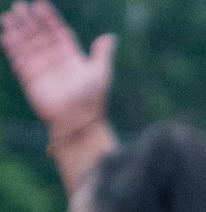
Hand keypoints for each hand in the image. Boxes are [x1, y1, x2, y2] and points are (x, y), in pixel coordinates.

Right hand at [0, 3, 112, 130]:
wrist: (78, 121)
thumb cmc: (92, 98)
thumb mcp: (100, 73)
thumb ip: (102, 53)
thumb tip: (110, 37)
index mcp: (70, 55)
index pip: (56, 31)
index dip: (48, 18)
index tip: (39, 4)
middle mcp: (54, 60)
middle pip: (38, 34)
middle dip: (29, 20)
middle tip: (19, 5)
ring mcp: (41, 69)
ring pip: (26, 44)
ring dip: (17, 30)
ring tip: (8, 16)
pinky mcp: (30, 79)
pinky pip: (18, 60)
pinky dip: (11, 48)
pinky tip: (5, 35)